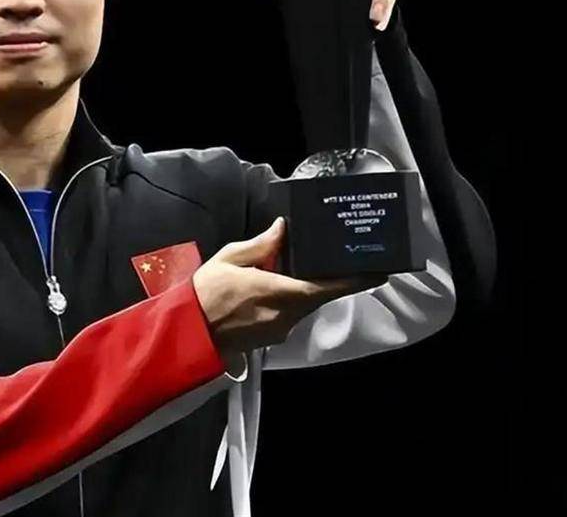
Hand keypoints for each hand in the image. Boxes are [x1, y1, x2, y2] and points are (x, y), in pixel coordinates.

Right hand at [191, 217, 386, 370]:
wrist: (187, 333)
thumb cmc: (206, 293)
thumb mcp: (229, 259)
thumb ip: (261, 245)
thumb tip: (283, 229)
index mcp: (278, 293)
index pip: (326, 287)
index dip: (355, 281)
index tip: (378, 273)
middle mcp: (285, 315)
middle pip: (318, 295)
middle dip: (327, 278)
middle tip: (335, 258)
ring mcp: (280, 329)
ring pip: (304, 305)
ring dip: (303, 288)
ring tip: (291, 268)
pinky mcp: (272, 338)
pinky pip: (290, 314)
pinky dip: (289, 299)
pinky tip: (273, 287)